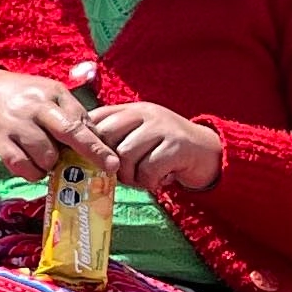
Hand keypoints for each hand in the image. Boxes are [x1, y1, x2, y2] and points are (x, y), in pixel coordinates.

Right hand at [0, 67, 116, 178]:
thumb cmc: (24, 96)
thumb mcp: (51, 94)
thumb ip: (73, 114)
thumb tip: (98, 141)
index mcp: (52, 95)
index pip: (79, 122)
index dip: (97, 145)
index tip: (112, 163)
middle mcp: (34, 108)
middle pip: (67, 134)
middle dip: (86, 155)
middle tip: (98, 169)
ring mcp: (15, 126)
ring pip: (45, 157)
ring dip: (51, 164)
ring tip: (47, 157)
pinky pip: (22, 166)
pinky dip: (32, 172)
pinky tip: (33, 166)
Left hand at [91, 100, 223, 196]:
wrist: (209, 153)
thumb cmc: (165, 150)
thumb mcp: (139, 138)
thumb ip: (115, 141)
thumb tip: (81, 156)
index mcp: (132, 110)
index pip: (96, 118)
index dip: (87, 143)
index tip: (90, 161)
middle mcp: (146, 113)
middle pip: (106, 136)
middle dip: (107, 162)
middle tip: (121, 175)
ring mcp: (162, 127)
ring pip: (125, 155)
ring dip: (130, 176)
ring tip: (143, 179)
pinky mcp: (177, 146)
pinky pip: (148, 169)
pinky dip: (150, 181)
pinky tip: (160, 180)